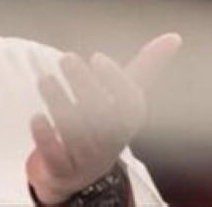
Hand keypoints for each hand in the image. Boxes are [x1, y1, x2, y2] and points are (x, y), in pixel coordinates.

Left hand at [26, 33, 181, 203]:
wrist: (80, 174)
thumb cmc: (104, 125)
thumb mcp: (124, 100)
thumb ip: (146, 69)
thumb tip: (174, 37)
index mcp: (127, 123)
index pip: (131, 106)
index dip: (116, 81)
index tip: (97, 57)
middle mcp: (110, 143)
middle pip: (103, 118)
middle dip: (85, 86)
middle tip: (66, 58)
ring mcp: (86, 159)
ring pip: (76, 135)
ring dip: (60, 104)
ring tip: (45, 79)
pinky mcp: (61, 170)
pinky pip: (57, 158)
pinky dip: (47, 138)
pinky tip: (37, 116)